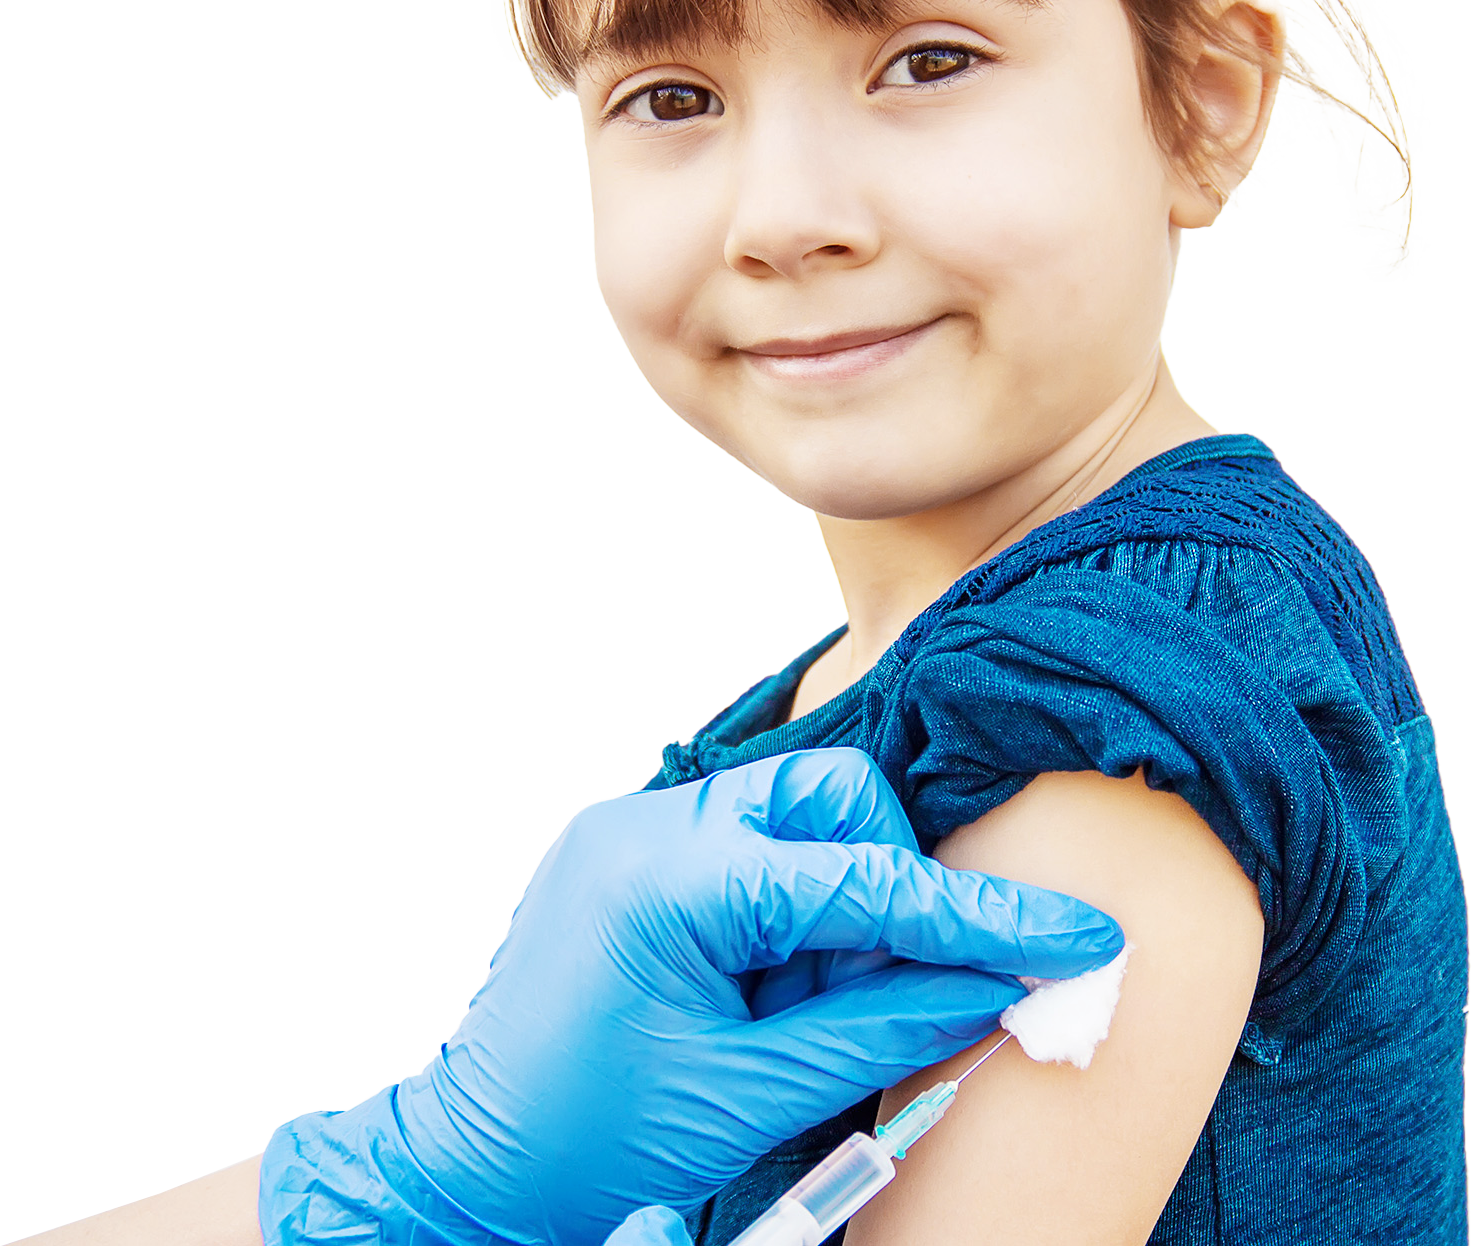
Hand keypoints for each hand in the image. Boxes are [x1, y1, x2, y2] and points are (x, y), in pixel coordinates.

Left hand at [259, 748, 1121, 1245]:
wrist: (469, 1162)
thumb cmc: (595, 1143)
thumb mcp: (756, 1092)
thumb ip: (887, 1024)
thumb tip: (1002, 984)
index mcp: (670, 881)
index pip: (866, 879)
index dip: (984, 913)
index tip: (1082, 936)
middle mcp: (648, 826)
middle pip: (834, 802)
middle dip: (886, 889)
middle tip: (880, 990)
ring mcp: (632, 829)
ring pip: (797, 818)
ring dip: (836, 908)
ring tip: (795, 1009)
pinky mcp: (630, 852)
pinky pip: (749, 846)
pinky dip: (787, 911)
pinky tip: (765, 990)